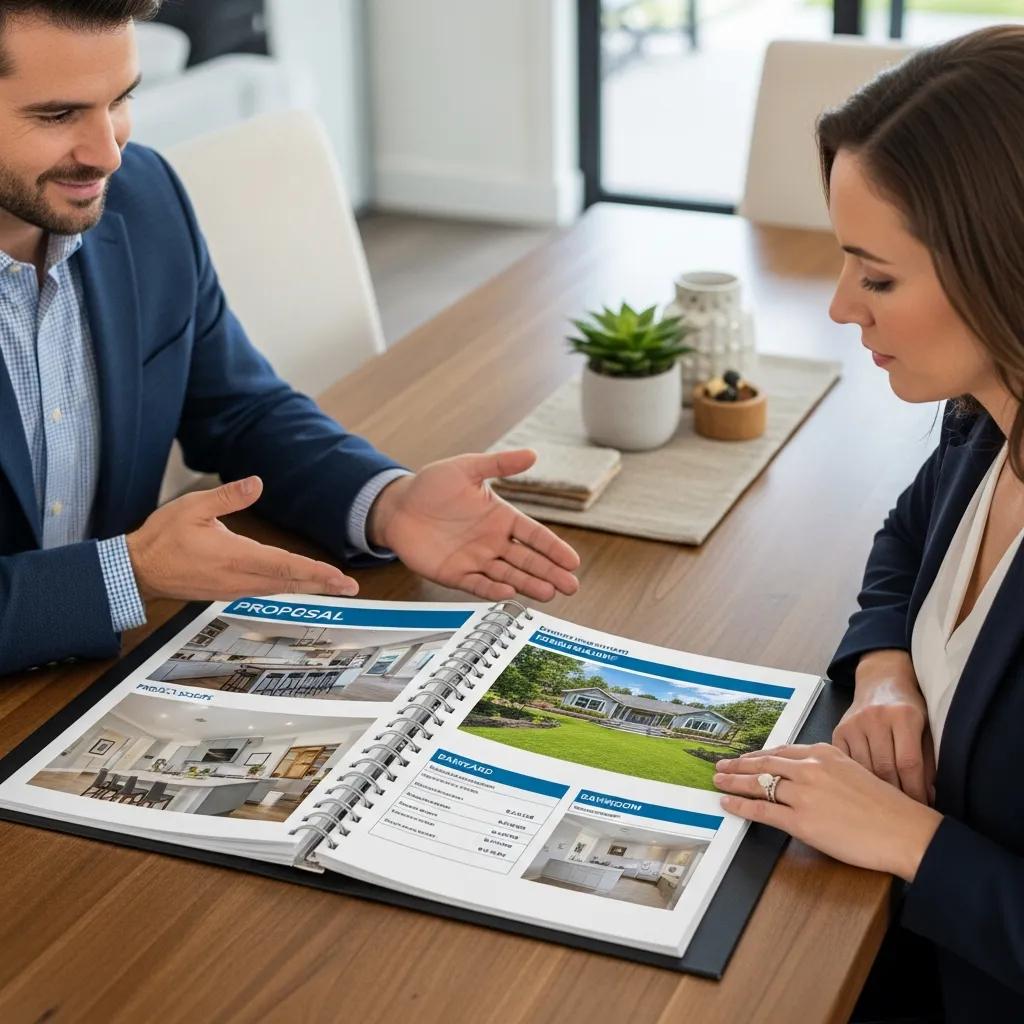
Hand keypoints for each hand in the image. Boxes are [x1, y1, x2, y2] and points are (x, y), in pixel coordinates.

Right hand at [127, 476, 358, 601]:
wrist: (137, 570)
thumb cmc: (162, 537)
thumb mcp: (193, 507)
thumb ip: (228, 496)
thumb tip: (257, 483)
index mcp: (235, 556)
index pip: (284, 565)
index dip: (315, 572)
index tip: (339, 577)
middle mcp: (239, 578)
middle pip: (289, 582)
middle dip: (322, 584)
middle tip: (350, 587)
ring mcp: (233, 588)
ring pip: (279, 588)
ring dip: (307, 587)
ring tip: (333, 585)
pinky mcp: (227, 591)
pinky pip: (265, 590)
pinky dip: (287, 586)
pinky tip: (299, 583)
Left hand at [367, 450, 580, 601]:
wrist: (397, 505)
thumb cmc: (431, 485)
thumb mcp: (467, 468)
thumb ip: (499, 464)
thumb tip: (531, 454)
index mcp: (500, 517)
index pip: (534, 535)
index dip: (553, 548)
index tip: (572, 561)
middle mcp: (493, 541)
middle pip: (528, 560)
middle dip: (550, 573)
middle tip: (571, 585)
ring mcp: (475, 559)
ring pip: (508, 575)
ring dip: (528, 585)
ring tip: (549, 593)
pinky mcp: (455, 574)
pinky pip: (478, 584)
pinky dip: (493, 590)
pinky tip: (508, 593)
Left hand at [713, 743, 942, 880]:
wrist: (905, 831)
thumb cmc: (888, 808)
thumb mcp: (856, 772)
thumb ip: (829, 770)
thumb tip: (808, 777)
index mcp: (825, 754)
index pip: (782, 751)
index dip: (760, 755)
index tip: (747, 757)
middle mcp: (810, 768)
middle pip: (765, 763)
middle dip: (739, 765)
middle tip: (722, 766)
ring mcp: (803, 794)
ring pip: (758, 784)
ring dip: (734, 783)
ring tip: (719, 782)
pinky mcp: (801, 820)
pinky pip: (762, 811)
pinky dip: (741, 806)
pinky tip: (729, 804)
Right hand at [833, 649, 934, 803]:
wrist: (880, 681)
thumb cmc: (908, 708)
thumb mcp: (925, 727)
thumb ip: (927, 760)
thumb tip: (928, 796)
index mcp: (904, 716)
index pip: (909, 764)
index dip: (917, 791)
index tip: (922, 808)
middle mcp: (876, 717)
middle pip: (885, 769)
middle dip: (897, 795)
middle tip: (905, 812)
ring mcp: (854, 723)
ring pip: (863, 768)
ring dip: (875, 790)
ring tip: (886, 805)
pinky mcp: (838, 730)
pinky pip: (845, 763)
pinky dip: (856, 779)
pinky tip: (864, 789)